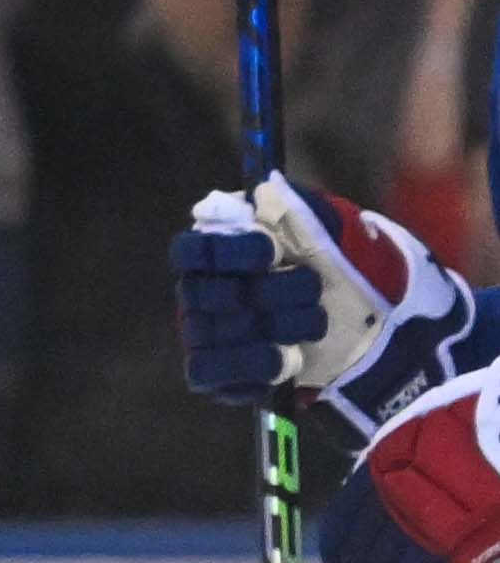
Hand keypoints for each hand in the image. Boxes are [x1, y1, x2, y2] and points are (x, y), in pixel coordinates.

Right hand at [175, 180, 472, 421]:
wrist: (373, 333)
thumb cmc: (346, 276)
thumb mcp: (335, 235)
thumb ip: (300, 209)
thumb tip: (266, 189)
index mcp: (222, 250)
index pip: (191, 250)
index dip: (228, 252)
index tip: (273, 252)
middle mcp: (202, 290)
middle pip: (207, 294)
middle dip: (270, 293)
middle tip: (311, 292)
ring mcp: (205, 333)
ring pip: (214, 333)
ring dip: (275, 328)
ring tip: (314, 325)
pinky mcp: (216, 373)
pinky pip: (209, 371)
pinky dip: (253, 365)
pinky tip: (289, 359)